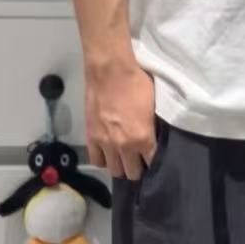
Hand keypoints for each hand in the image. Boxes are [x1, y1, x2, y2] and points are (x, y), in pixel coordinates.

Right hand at [84, 57, 156, 179]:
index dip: (153, 162)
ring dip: (119, 165)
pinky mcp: (91, 137)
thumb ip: (152, 127)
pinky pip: (95, 160)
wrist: (110, 70)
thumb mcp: (153, 106)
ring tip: (122, 158)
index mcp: (143, 138)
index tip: (153, 159)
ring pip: (114, 170)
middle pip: (132, 172)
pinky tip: (107, 153)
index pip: (152, 163)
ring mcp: (105, 143)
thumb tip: (153, 136)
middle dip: (137, 169)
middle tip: (138, 160)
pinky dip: (103, 159)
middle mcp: (124, 146)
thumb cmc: (136, 82)